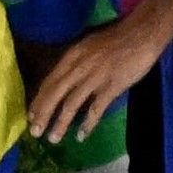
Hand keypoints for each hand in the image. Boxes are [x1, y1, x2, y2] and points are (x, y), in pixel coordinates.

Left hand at [29, 15, 172, 145]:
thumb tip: (63, 79)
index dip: (39, 100)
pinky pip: (96, 109)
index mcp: (70, 57)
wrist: (141, 34)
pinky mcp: (112, 87)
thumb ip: (74, 62)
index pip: (49, 82)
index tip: (30, 115)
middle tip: (34, 132)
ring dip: (61, 123)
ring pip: (71, 104)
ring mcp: (94, 78)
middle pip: (55, 94)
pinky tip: (81, 136)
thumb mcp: (86, 45)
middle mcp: (78, 68)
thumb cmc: (115, 38)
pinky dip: (88, 123)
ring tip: (53, 138)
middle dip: (43, 114)